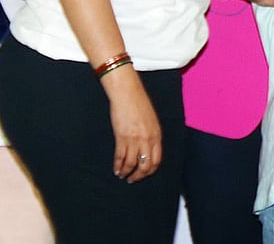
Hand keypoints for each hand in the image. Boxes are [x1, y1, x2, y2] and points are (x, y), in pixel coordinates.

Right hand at [104, 68, 161, 182]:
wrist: (128, 93)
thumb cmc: (139, 104)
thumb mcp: (151, 121)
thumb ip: (151, 135)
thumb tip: (147, 149)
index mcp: (157, 135)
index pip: (156, 160)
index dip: (150, 170)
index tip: (144, 174)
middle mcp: (147, 139)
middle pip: (145, 165)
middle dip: (139, 175)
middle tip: (133, 179)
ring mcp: (135, 139)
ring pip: (132, 164)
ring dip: (126, 172)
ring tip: (122, 175)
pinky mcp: (122, 137)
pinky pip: (120, 157)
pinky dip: (118, 166)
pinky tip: (116, 169)